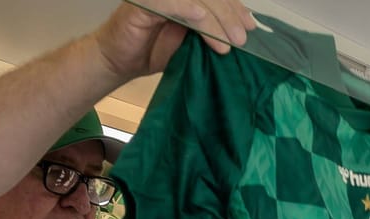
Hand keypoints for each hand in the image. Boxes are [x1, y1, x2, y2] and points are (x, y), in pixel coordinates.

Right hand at [96, 0, 254, 77]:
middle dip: (228, 16)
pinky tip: (201, 21)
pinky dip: (187, 10)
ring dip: (214, 20)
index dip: (234, 7)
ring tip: (227, 43)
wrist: (119, 62)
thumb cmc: (153, 51)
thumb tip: (240, 33)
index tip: (250, 26)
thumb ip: (210, 32)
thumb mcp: (190, 42)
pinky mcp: (142, 4)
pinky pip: (168, 3)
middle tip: (241, 39)